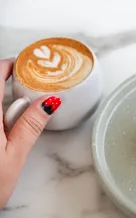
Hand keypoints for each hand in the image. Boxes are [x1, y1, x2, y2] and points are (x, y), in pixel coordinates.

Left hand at [0, 59, 60, 207]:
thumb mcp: (15, 154)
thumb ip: (31, 124)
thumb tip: (49, 101)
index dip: (8, 65)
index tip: (22, 62)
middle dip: (8, 81)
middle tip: (27, 84)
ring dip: (3, 96)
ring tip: (20, 103)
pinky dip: (1, 108)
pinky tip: (7, 118)